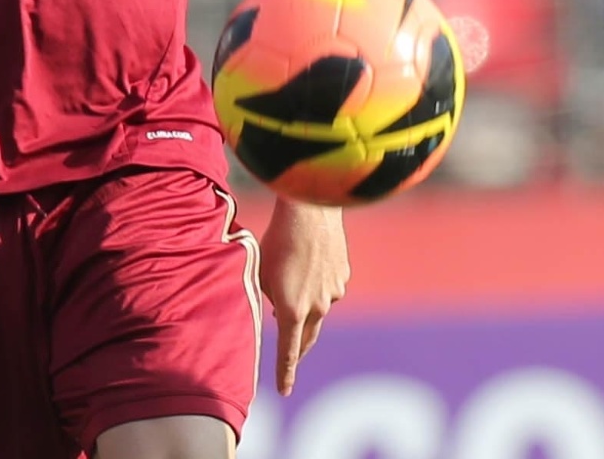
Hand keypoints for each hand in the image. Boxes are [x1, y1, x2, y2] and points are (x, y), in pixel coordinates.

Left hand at [260, 198, 347, 396]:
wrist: (310, 211)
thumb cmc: (276, 240)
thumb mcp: (260, 273)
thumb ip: (267, 298)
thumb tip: (276, 308)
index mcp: (292, 311)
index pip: (288, 352)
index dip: (285, 373)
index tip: (284, 391)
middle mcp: (318, 308)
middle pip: (307, 337)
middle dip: (299, 348)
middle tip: (292, 355)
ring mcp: (334, 292)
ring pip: (317, 307)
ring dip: (305, 303)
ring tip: (291, 277)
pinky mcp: (343, 276)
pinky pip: (327, 287)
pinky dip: (316, 282)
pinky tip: (308, 260)